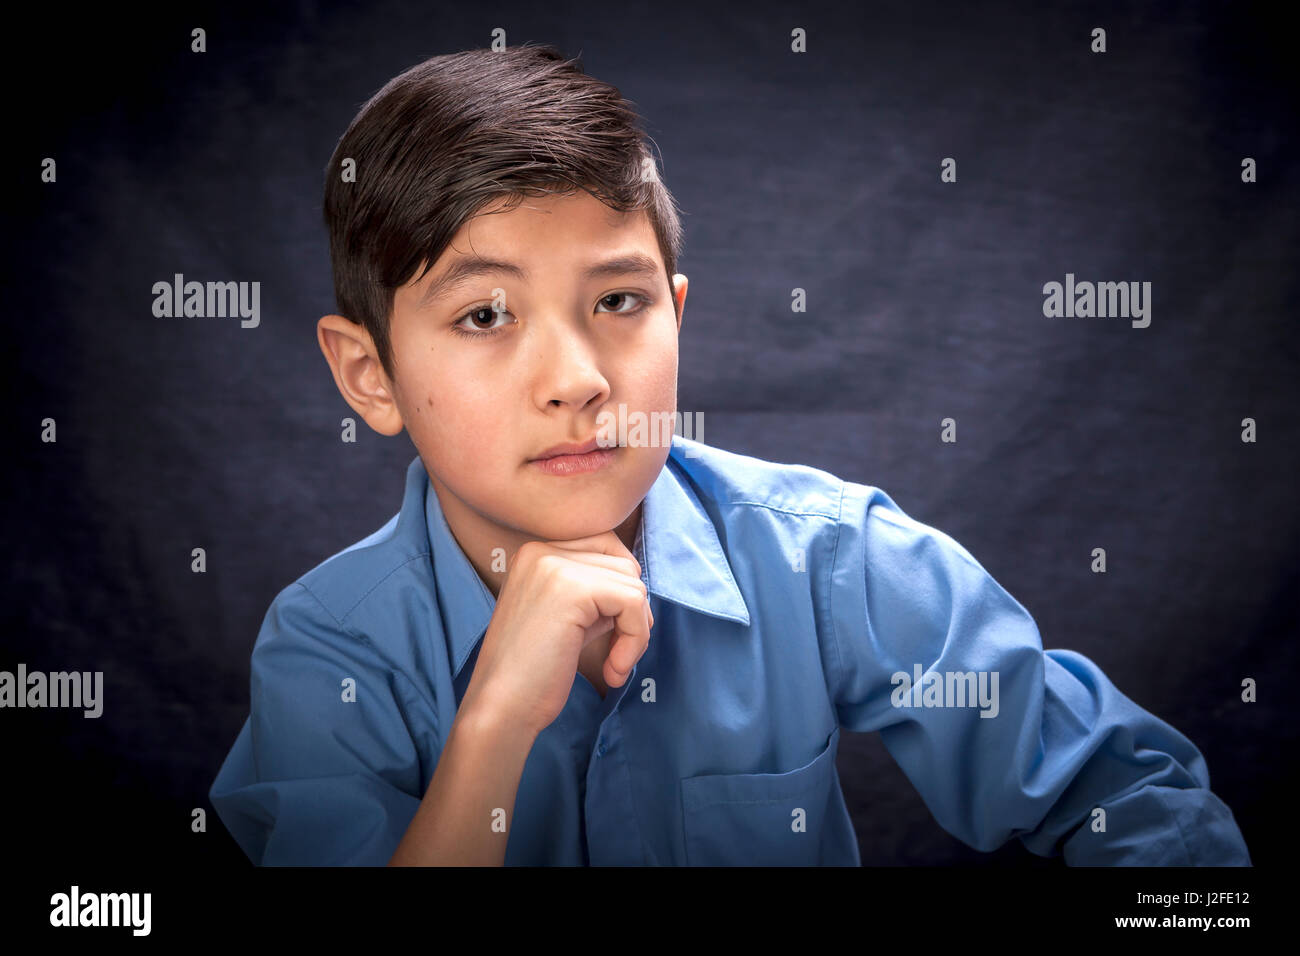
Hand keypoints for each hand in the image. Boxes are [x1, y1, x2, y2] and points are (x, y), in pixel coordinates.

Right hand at [459, 531, 652, 736]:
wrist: (500, 707)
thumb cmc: (533, 672)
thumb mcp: (565, 616)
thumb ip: (594, 593)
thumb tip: (637, 585)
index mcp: (535, 552)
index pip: (606, 547)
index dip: (620, 591)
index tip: (614, 633)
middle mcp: (541, 549)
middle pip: (623, 564)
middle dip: (632, 612)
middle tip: (619, 651)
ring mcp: (554, 565)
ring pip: (633, 584)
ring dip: (636, 631)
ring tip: (614, 664)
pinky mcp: (572, 589)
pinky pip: (633, 604)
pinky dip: (635, 640)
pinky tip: (613, 670)